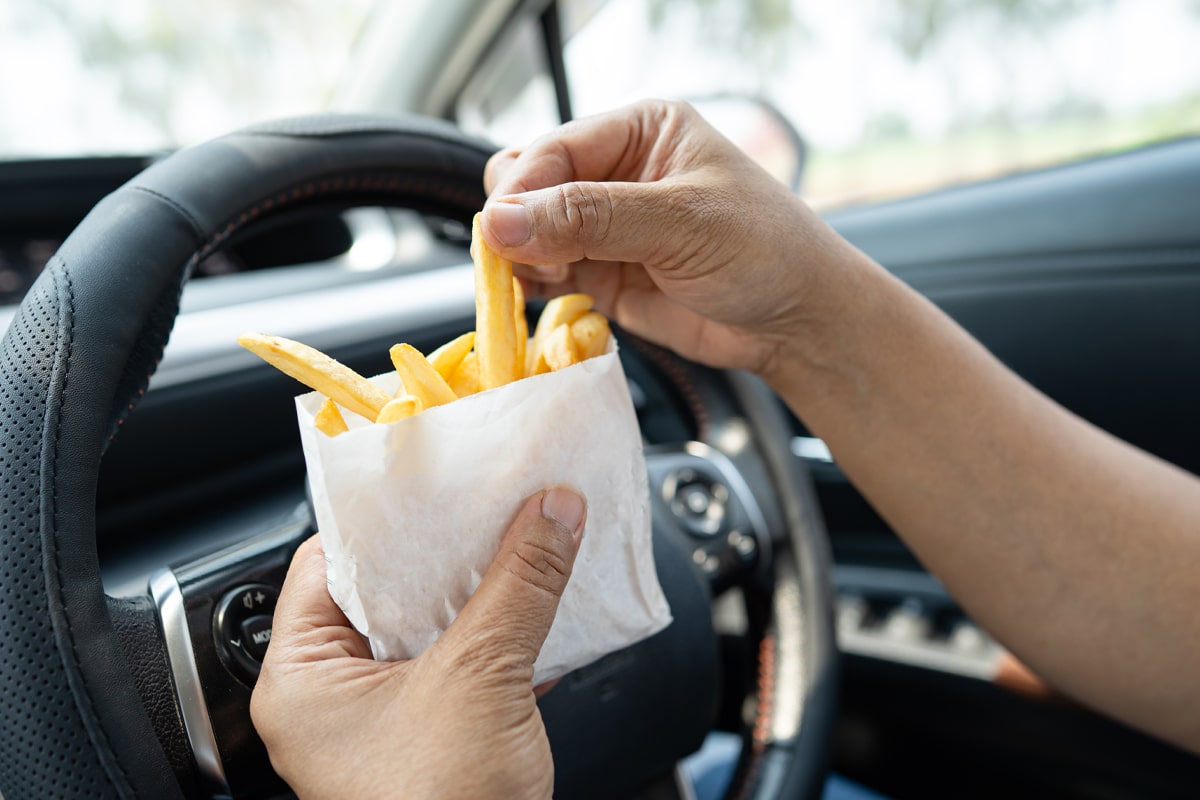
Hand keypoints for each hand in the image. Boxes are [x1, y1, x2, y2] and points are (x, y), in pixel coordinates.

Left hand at [250, 487, 586, 799]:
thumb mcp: (480, 678)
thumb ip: (518, 585)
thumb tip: (550, 513)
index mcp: (303, 679)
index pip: (329, 561)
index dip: (384, 517)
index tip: (432, 479)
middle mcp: (333, 699)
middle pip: (386, 591)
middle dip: (446, 551)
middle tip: (486, 503)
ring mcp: (383, 722)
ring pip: (429, 628)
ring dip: (480, 591)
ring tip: (518, 541)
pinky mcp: (432, 738)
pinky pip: (461, 664)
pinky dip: (498, 634)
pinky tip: (539, 605)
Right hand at [481, 99, 862, 377]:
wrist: (799, 323)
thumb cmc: (765, 251)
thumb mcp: (681, 223)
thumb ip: (590, 219)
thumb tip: (500, 222)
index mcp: (639, 130)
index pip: (551, 150)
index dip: (520, 191)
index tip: (501, 233)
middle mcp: (615, 172)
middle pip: (525, 186)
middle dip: (518, 224)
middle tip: (540, 261)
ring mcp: (604, 227)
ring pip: (526, 233)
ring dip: (521, 259)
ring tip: (548, 282)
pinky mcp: (601, 275)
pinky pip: (543, 275)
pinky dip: (534, 288)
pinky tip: (548, 298)